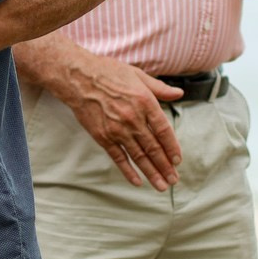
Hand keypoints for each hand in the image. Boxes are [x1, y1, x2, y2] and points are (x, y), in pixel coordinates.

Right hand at [49, 49, 184, 189]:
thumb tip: (179, 93)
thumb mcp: (138, 75)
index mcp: (145, 102)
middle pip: (153, 148)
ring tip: (161, 186)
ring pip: (138, 156)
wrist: (78, 78)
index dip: (172, 147)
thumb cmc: (108, 73)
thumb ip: (160, 88)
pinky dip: (128, 171)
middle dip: (165, 166)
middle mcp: (133, 119)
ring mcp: (117, 130)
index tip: (177, 160)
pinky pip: (118, 158)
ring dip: (151, 172)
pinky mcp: (103, 137)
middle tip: (174, 180)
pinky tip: (137, 181)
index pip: (164, 131)